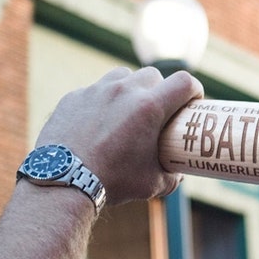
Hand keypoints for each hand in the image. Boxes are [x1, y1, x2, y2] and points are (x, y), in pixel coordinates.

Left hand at [36, 67, 203, 203]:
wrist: (63, 181)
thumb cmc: (112, 182)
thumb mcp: (152, 183)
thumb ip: (171, 174)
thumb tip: (178, 172)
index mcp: (149, 107)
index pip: (184, 82)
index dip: (194, 90)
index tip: (193, 102)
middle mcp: (124, 91)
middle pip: (154, 75)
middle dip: (162, 90)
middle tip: (160, 111)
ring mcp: (96, 90)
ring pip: (123, 76)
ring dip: (132, 89)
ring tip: (129, 112)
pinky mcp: (74, 97)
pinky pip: (95, 91)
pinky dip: (104, 102)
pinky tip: (100, 124)